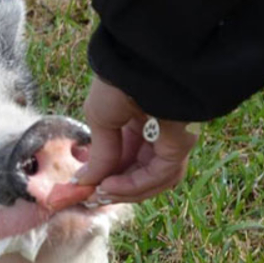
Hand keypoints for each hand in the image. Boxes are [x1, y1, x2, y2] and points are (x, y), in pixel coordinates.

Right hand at [75, 75, 198, 202]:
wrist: (139, 66)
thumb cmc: (117, 84)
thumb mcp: (100, 120)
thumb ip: (99, 155)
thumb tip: (85, 183)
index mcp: (138, 122)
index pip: (126, 158)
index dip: (104, 175)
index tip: (83, 188)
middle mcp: (157, 133)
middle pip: (139, 173)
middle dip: (114, 188)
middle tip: (90, 196)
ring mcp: (171, 139)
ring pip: (152, 180)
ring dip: (125, 192)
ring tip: (100, 193)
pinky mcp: (180, 144)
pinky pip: (158, 175)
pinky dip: (134, 186)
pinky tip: (110, 187)